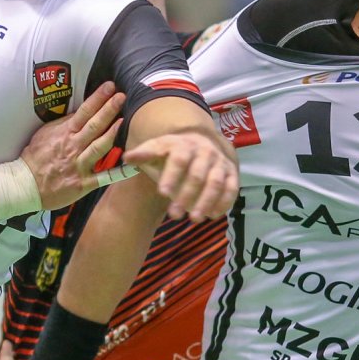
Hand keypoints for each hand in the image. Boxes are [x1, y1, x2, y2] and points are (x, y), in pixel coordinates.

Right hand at [21, 82, 128, 210]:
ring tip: (124, 121)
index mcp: (64, 133)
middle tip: (122, 96)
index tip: (110, 87)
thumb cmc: (34, 157)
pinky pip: (102, 177)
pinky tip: (131, 167)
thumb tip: (80, 113)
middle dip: (109, 109)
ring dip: (112, 133)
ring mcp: (79, 165)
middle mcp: (73, 146)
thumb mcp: (45, 134)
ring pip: (99, 147)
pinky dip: (117, 173)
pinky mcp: (82, 183)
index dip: (98, 98)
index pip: (84, 112)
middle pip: (95, 125)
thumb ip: (63, 124)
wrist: (24, 184)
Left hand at [123, 128, 237, 220]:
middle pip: (197, 175)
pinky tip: (213, 216)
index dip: (172, 176)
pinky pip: (232, 188)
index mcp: (184, 144)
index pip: (179, 160)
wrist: (199, 140)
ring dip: (206, 202)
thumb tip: (127, 158)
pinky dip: (224, 202)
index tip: (162, 193)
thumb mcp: (156, 149)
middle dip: (186, 195)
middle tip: (174, 215)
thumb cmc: (172, 151)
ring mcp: (219, 162)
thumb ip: (143, 154)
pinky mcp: (231, 173)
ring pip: (216, 183)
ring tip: (194, 219)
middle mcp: (205, 151)